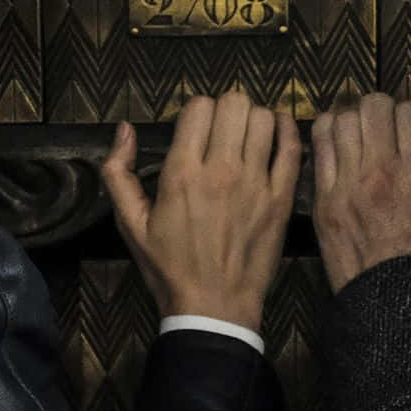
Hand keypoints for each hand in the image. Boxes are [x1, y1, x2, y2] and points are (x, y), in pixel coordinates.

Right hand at [101, 91, 300, 330]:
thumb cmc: (170, 268)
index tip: (195, 128)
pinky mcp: (281, 198)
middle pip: (233, 104)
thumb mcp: (131, 224)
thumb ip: (119, 173)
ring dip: (253, 119)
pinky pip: (292, 148)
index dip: (195, 111)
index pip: (198, 107)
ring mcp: (256, 183)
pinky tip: (277, 132)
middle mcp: (221, 170)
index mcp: (181, 173)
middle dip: (225, 108)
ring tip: (246, 135)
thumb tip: (124, 130)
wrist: (214, 307)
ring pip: (264, 119)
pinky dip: (286, 131)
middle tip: (222, 128)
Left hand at [311, 94, 410, 292]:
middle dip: (384, 109)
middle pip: (372, 106)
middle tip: (389, 126)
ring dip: (354, 119)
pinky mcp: (323, 202)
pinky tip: (339, 144)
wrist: (400, 309)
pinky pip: (317, 148)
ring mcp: (345, 186)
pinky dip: (327, 135)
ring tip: (363, 134)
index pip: (409, 110)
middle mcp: (379, 173)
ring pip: (340, 120)